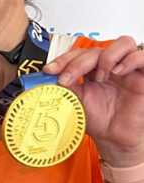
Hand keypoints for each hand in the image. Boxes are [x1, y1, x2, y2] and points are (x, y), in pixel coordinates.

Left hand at [44, 36, 143, 166]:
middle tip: (68, 78)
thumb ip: (64, 84)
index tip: (50, 70)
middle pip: (96, 50)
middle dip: (77, 62)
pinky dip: (130, 60)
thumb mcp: (75, 100)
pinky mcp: (143, 76)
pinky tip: (118, 72)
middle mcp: (109, 67)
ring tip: (100, 76)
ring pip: (123, 43)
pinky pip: (142, 56)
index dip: (63, 59)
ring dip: (107, 57)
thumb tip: (47, 75)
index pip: (79, 53)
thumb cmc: (98, 120)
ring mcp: (127, 70)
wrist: (113, 139)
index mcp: (92, 69)